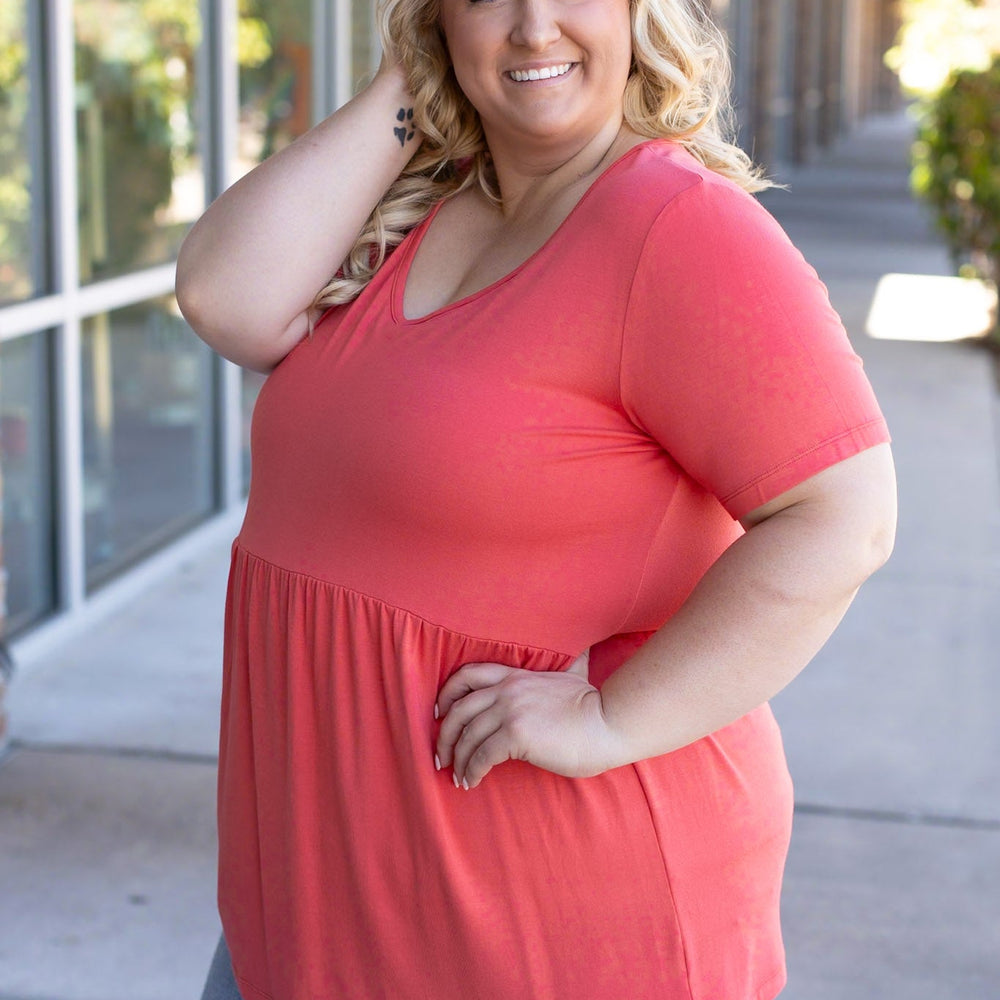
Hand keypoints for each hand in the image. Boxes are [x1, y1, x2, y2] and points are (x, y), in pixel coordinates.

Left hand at [434, 650, 622, 788]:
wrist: (609, 722)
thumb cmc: (593, 707)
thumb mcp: (573, 675)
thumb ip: (568, 664)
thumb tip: (585, 651)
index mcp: (516, 675)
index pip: (467, 675)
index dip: (447, 694)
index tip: (439, 713)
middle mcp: (507, 690)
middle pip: (458, 710)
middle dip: (444, 735)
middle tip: (441, 756)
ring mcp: (510, 711)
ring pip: (467, 736)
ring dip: (457, 760)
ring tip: (457, 777)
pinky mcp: (515, 735)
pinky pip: (480, 756)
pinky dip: (471, 771)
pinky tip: (471, 782)